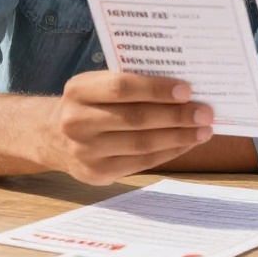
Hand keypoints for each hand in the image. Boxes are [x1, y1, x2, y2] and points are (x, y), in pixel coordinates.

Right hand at [42, 72, 213, 184]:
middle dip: (176, 116)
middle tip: (205, 112)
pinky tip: (186, 143)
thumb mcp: (97, 84)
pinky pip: (140, 163)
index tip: (187, 89)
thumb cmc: (90, 101)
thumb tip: (183, 88)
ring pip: (141, 144)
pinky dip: (168, 152)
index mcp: (78, 90)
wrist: (52, 136)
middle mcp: (77, 122)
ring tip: (204, 130)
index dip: (156, 89)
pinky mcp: (96, 174)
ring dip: (178, 137)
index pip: (121, 88)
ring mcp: (85, 152)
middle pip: (135, 119)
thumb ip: (130, 81)